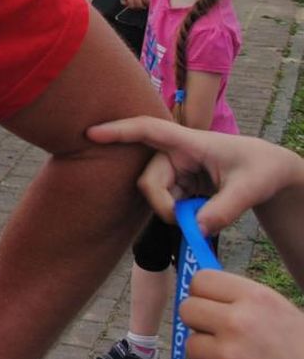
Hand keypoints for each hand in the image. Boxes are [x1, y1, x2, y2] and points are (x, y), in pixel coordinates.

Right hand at [86, 116, 303, 234]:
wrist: (268, 171)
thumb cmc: (261, 170)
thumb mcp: (250, 190)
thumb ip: (224, 210)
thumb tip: (195, 229)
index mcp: (190, 142)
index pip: (148, 130)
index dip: (118, 131)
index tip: (91, 134)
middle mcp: (176, 153)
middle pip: (149, 179)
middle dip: (163, 205)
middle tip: (186, 224)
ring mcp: (175, 168)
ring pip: (155, 193)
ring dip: (173, 211)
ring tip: (204, 217)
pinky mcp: (178, 183)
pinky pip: (165, 201)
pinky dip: (178, 214)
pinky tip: (199, 213)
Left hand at [181, 271, 303, 358]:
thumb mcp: (282, 313)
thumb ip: (243, 304)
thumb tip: (205, 298)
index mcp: (256, 297)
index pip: (201, 281)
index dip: (202, 295)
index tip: (211, 306)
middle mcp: (239, 322)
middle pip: (187, 310)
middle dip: (201, 324)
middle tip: (221, 337)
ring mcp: (231, 355)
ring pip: (191, 346)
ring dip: (209, 356)